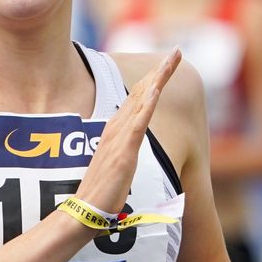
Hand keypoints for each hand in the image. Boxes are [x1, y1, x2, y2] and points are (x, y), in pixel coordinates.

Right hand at [75, 50, 180, 217]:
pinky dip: (146, 105)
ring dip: (157, 79)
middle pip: (140, 92)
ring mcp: (119, 139)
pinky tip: (156, 90)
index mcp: (115, 130)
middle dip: (160, 71)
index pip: (136, 98)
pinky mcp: (123, 153)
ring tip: (171, 60)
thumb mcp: (115, 164)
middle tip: (176, 51)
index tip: (167, 63)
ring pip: (141, 101)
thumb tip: (130, 146)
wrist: (85, 210)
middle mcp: (116, 128)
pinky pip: (137, 125)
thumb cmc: (100, 192)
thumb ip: (122, 150)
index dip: (152, 79)